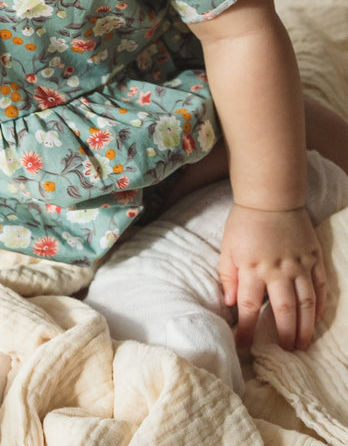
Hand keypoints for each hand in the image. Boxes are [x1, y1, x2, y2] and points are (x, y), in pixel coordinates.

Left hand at [219, 203, 326, 350]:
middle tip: (285, 352)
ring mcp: (299, 265)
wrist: (271, 197)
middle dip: (283, 335)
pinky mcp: (314, 258)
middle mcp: (278, 271)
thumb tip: (229, 303)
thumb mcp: (228, 247)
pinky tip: (318, 319)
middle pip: (283, 311)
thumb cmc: (245, 222)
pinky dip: (321, 305)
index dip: (246, 329)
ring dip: (305, 327)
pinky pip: (320, 287)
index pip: (249, 307)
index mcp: (253, 269)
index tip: (242, 345)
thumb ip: (228, 275)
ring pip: (306, 304)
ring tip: (303, 344)